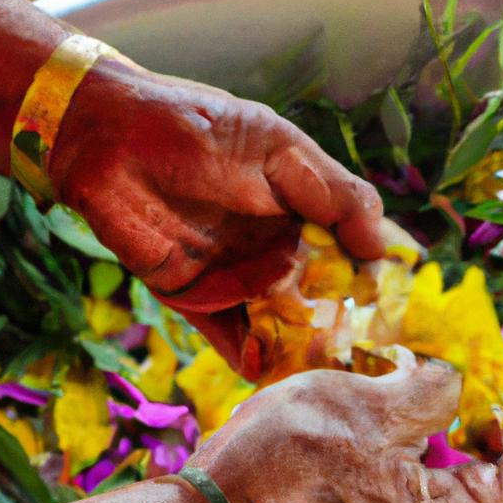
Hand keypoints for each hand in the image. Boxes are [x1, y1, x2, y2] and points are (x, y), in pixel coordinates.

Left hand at [50, 59, 383, 377]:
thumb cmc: (193, 125)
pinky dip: (244, 354)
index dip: (370, 278)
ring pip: (272, 319)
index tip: (395, 309)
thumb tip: (383, 245)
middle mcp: (266, 244)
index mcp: (295, 206)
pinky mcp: (186, 293)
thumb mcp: (275, 147)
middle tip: (362, 356)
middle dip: (337, 324)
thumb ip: (330, 192)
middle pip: (313, 294)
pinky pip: (221, 332)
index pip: (346, 248)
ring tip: (322, 377)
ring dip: (294, 346)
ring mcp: (227, 272)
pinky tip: (267, 374)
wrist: (107, 137)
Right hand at [185, 361, 502, 502]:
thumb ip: (420, 394)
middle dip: (438, 455)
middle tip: (408, 416)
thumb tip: (449, 388)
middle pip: (450, 502)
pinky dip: (367, 502)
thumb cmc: (275, 457)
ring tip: (357, 439)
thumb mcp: (351, 402)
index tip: (493, 418)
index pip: (498, 490)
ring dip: (398, 477)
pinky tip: (331, 475)